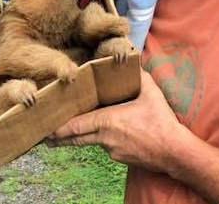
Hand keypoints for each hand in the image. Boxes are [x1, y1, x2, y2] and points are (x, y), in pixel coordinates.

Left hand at [47, 69, 183, 172]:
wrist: (173, 152)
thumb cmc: (160, 122)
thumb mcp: (151, 93)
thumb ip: (139, 76)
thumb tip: (133, 61)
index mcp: (107, 121)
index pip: (75, 126)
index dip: (58, 128)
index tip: (45, 126)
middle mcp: (104, 138)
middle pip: (75, 138)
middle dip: (59, 137)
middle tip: (45, 135)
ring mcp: (111, 150)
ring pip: (91, 142)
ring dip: (81, 137)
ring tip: (68, 133)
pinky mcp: (120, 158)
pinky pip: (106, 146)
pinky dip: (102, 140)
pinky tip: (108, 134)